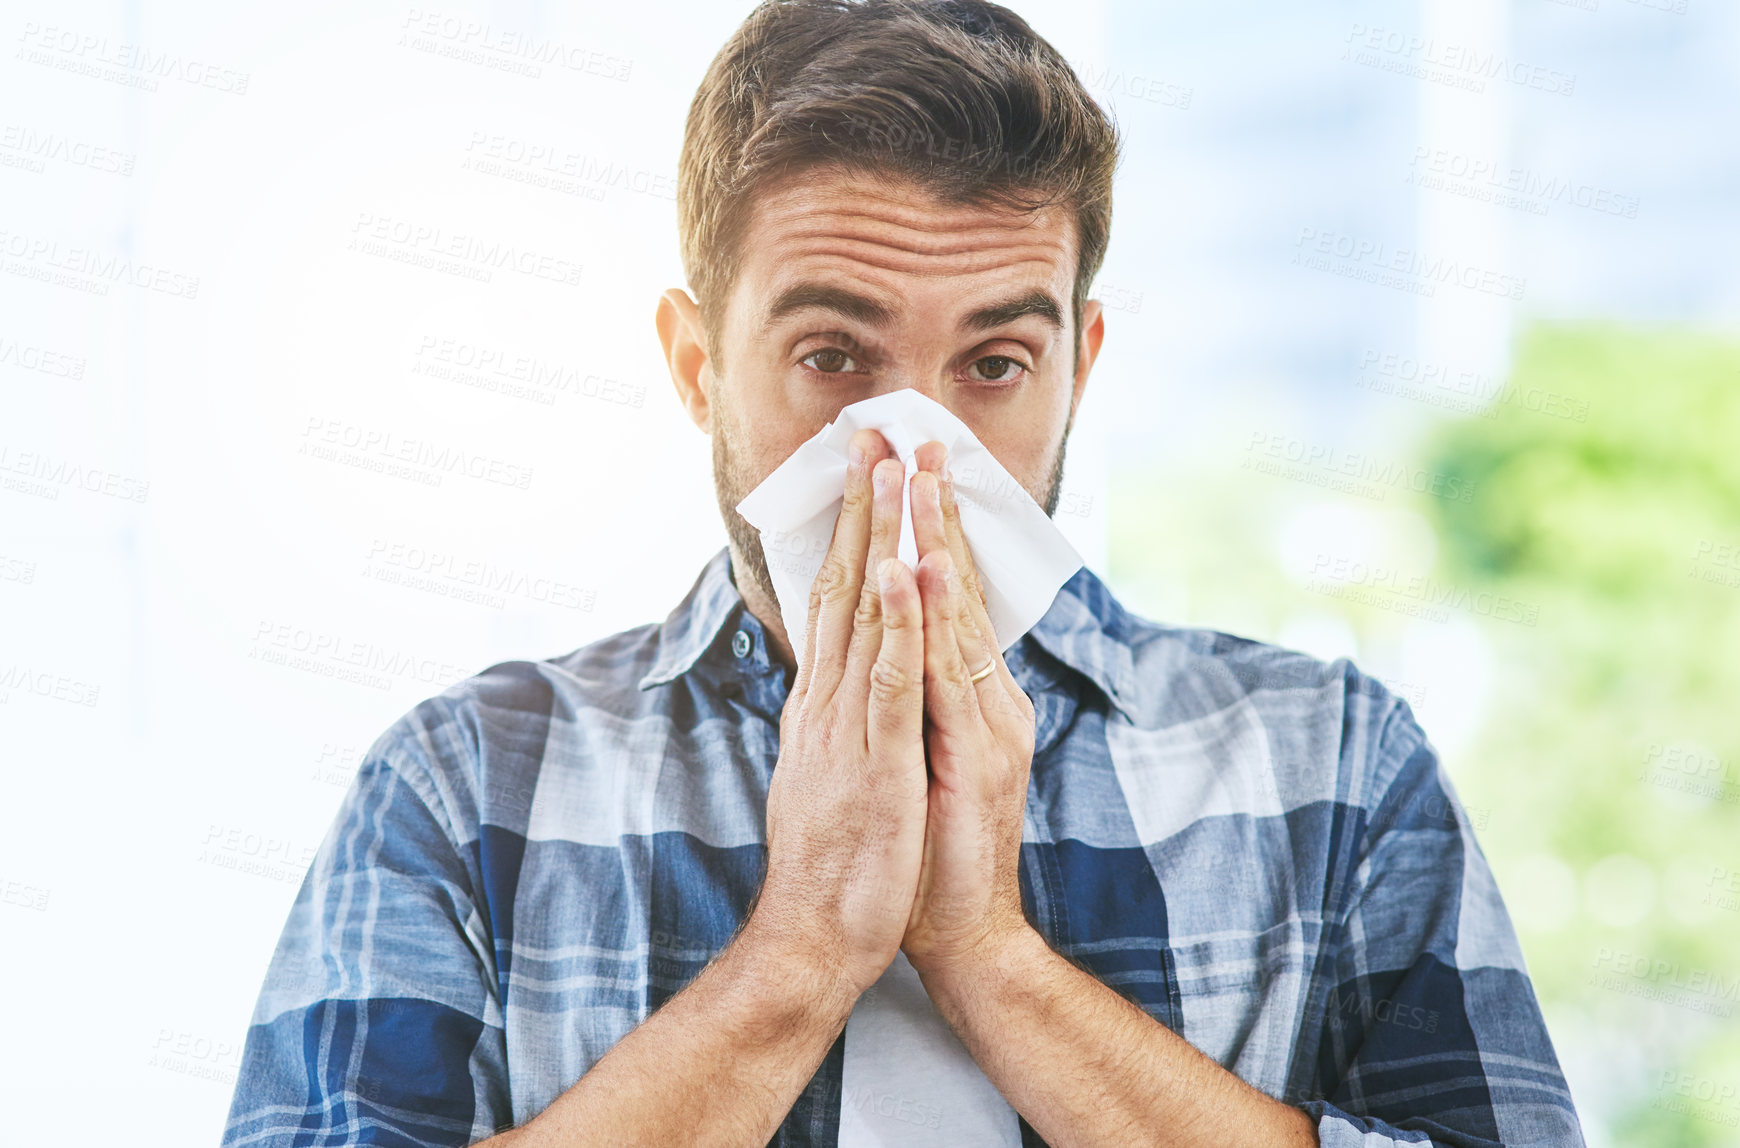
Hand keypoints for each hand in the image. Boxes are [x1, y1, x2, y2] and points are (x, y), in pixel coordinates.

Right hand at [746, 429, 929, 998]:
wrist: (817, 937)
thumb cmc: (838, 861)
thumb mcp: (835, 770)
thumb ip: (836, 716)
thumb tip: (839, 676)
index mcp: (824, 703)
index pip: (837, 599)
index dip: (853, 531)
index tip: (867, 470)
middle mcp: (827, 701)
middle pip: (844, 585)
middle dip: (863, 507)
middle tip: (875, 433)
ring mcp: (846, 725)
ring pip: (863, 613)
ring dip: (877, 537)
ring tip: (890, 468)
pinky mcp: (872, 759)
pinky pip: (883, 678)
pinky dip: (890, 620)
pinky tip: (896, 569)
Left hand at [901, 443, 1038, 973]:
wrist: (961, 933)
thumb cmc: (931, 851)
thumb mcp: (918, 761)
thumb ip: (915, 705)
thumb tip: (893, 657)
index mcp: (965, 695)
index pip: (940, 597)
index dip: (923, 531)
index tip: (902, 468)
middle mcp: (982, 697)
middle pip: (952, 588)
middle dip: (931, 510)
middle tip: (916, 437)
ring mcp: (983, 722)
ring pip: (953, 615)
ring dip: (934, 540)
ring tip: (920, 474)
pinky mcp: (973, 754)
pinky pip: (943, 674)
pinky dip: (931, 617)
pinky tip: (918, 568)